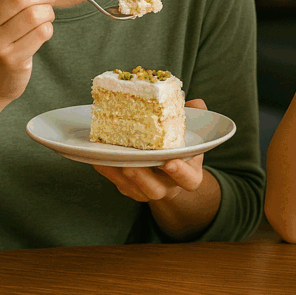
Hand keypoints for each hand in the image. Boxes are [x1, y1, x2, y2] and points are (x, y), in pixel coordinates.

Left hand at [92, 99, 207, 202]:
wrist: (170, 170)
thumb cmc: (182, 148)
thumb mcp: (193, 135)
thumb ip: (196, 119)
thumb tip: (196, 103)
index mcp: (189, 175)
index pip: (188, 180)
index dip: (180, 173)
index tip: (170, 162)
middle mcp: (168, 187)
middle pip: (156, 190)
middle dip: (144, 179)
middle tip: (133, 165)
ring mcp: (147, 190)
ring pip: (134, 190)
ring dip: (122, 176)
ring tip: (114, 159)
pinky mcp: (130, 188)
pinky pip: (118, 183)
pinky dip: (108, 171)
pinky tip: (100, 158)